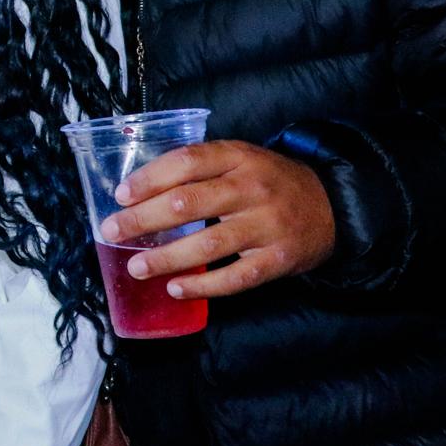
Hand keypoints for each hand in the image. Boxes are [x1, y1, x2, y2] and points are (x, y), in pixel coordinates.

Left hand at [100, 140, 335, 298]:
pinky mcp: (278, 259)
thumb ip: (200, 169)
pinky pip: (235, 277)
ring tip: (137, 266)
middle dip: (143, 219)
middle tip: (112, 231)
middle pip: (188, 203)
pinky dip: (203, 285)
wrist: (332, 206)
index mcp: (239, 157)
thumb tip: (139, 191)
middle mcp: (253, 188)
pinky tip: (176, 288)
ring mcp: (267, 225)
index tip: (121, 195)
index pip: (187, 161)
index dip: (149, 178)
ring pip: (208, 244)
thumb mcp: (241, 160)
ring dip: (166, 258)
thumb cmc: (270, 182)